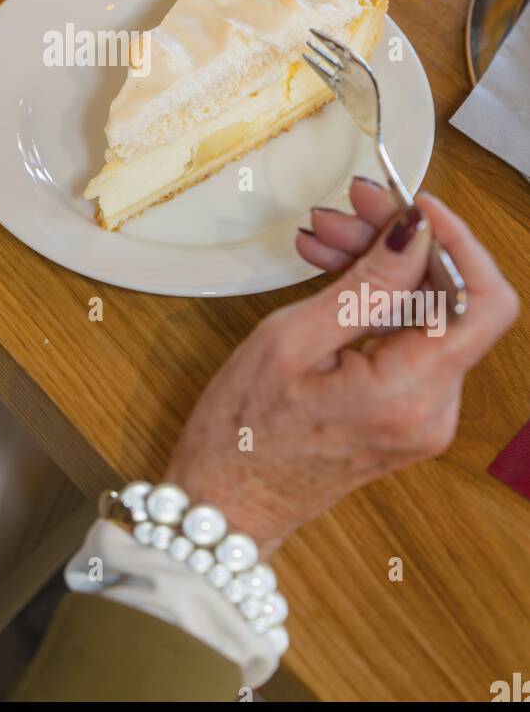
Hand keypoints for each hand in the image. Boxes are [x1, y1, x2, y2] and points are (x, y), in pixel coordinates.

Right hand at [165, 180, 518, 557]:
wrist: (227, 505)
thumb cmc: (243, 434)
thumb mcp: (293, 339)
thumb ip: (366, 283)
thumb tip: (414, 231)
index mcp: (410, 393)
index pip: (483, 302)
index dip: (459, 240)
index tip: (415, 206)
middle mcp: (433, 410)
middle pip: (449, 300)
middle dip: (403, 244)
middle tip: (350, 207)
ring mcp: (423, 415)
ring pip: (426, 314)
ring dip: (382, 267)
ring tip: (325, 237)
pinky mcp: (407, 413)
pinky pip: (407, 339)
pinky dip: (375, 300)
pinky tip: (332, 273)